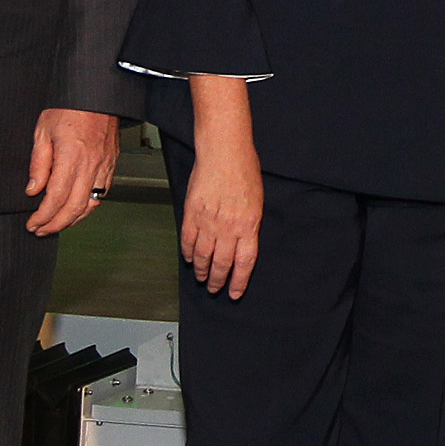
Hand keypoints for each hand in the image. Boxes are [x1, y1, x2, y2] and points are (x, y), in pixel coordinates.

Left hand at [25, 107, 119, 235]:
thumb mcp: (42, 131)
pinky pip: (102, 193)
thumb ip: (38, 164)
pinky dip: (88, 207)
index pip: (56, 198)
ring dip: (72, 220)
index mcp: (71, 157)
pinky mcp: (111, 164)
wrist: (96, 93)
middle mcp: (90, 165)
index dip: (43, 217)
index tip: (32, 223)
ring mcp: (104, 166)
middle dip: (55, 225)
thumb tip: (33, 190)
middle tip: (40, 230)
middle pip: (74, 208)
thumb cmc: (69, 106)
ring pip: (91, 205)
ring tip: (56, 224)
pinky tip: (77, 209)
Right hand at [180, 78, 264, 299]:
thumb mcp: (257, 201)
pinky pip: (187, 240)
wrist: (224, 152)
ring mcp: (208, 222)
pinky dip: (187, 252)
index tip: (234, 293)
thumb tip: (242, 243)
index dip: (238, 282)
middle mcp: (228, 228)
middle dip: (217, 280)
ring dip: (200, 270)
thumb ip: (249, 225)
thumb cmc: (244, 171)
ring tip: (200, 278)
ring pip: (202, 255)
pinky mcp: (192, 213)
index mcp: (249, 226)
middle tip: (214, 288)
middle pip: (222, 263)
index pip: (244, 263)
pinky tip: (188, 258)